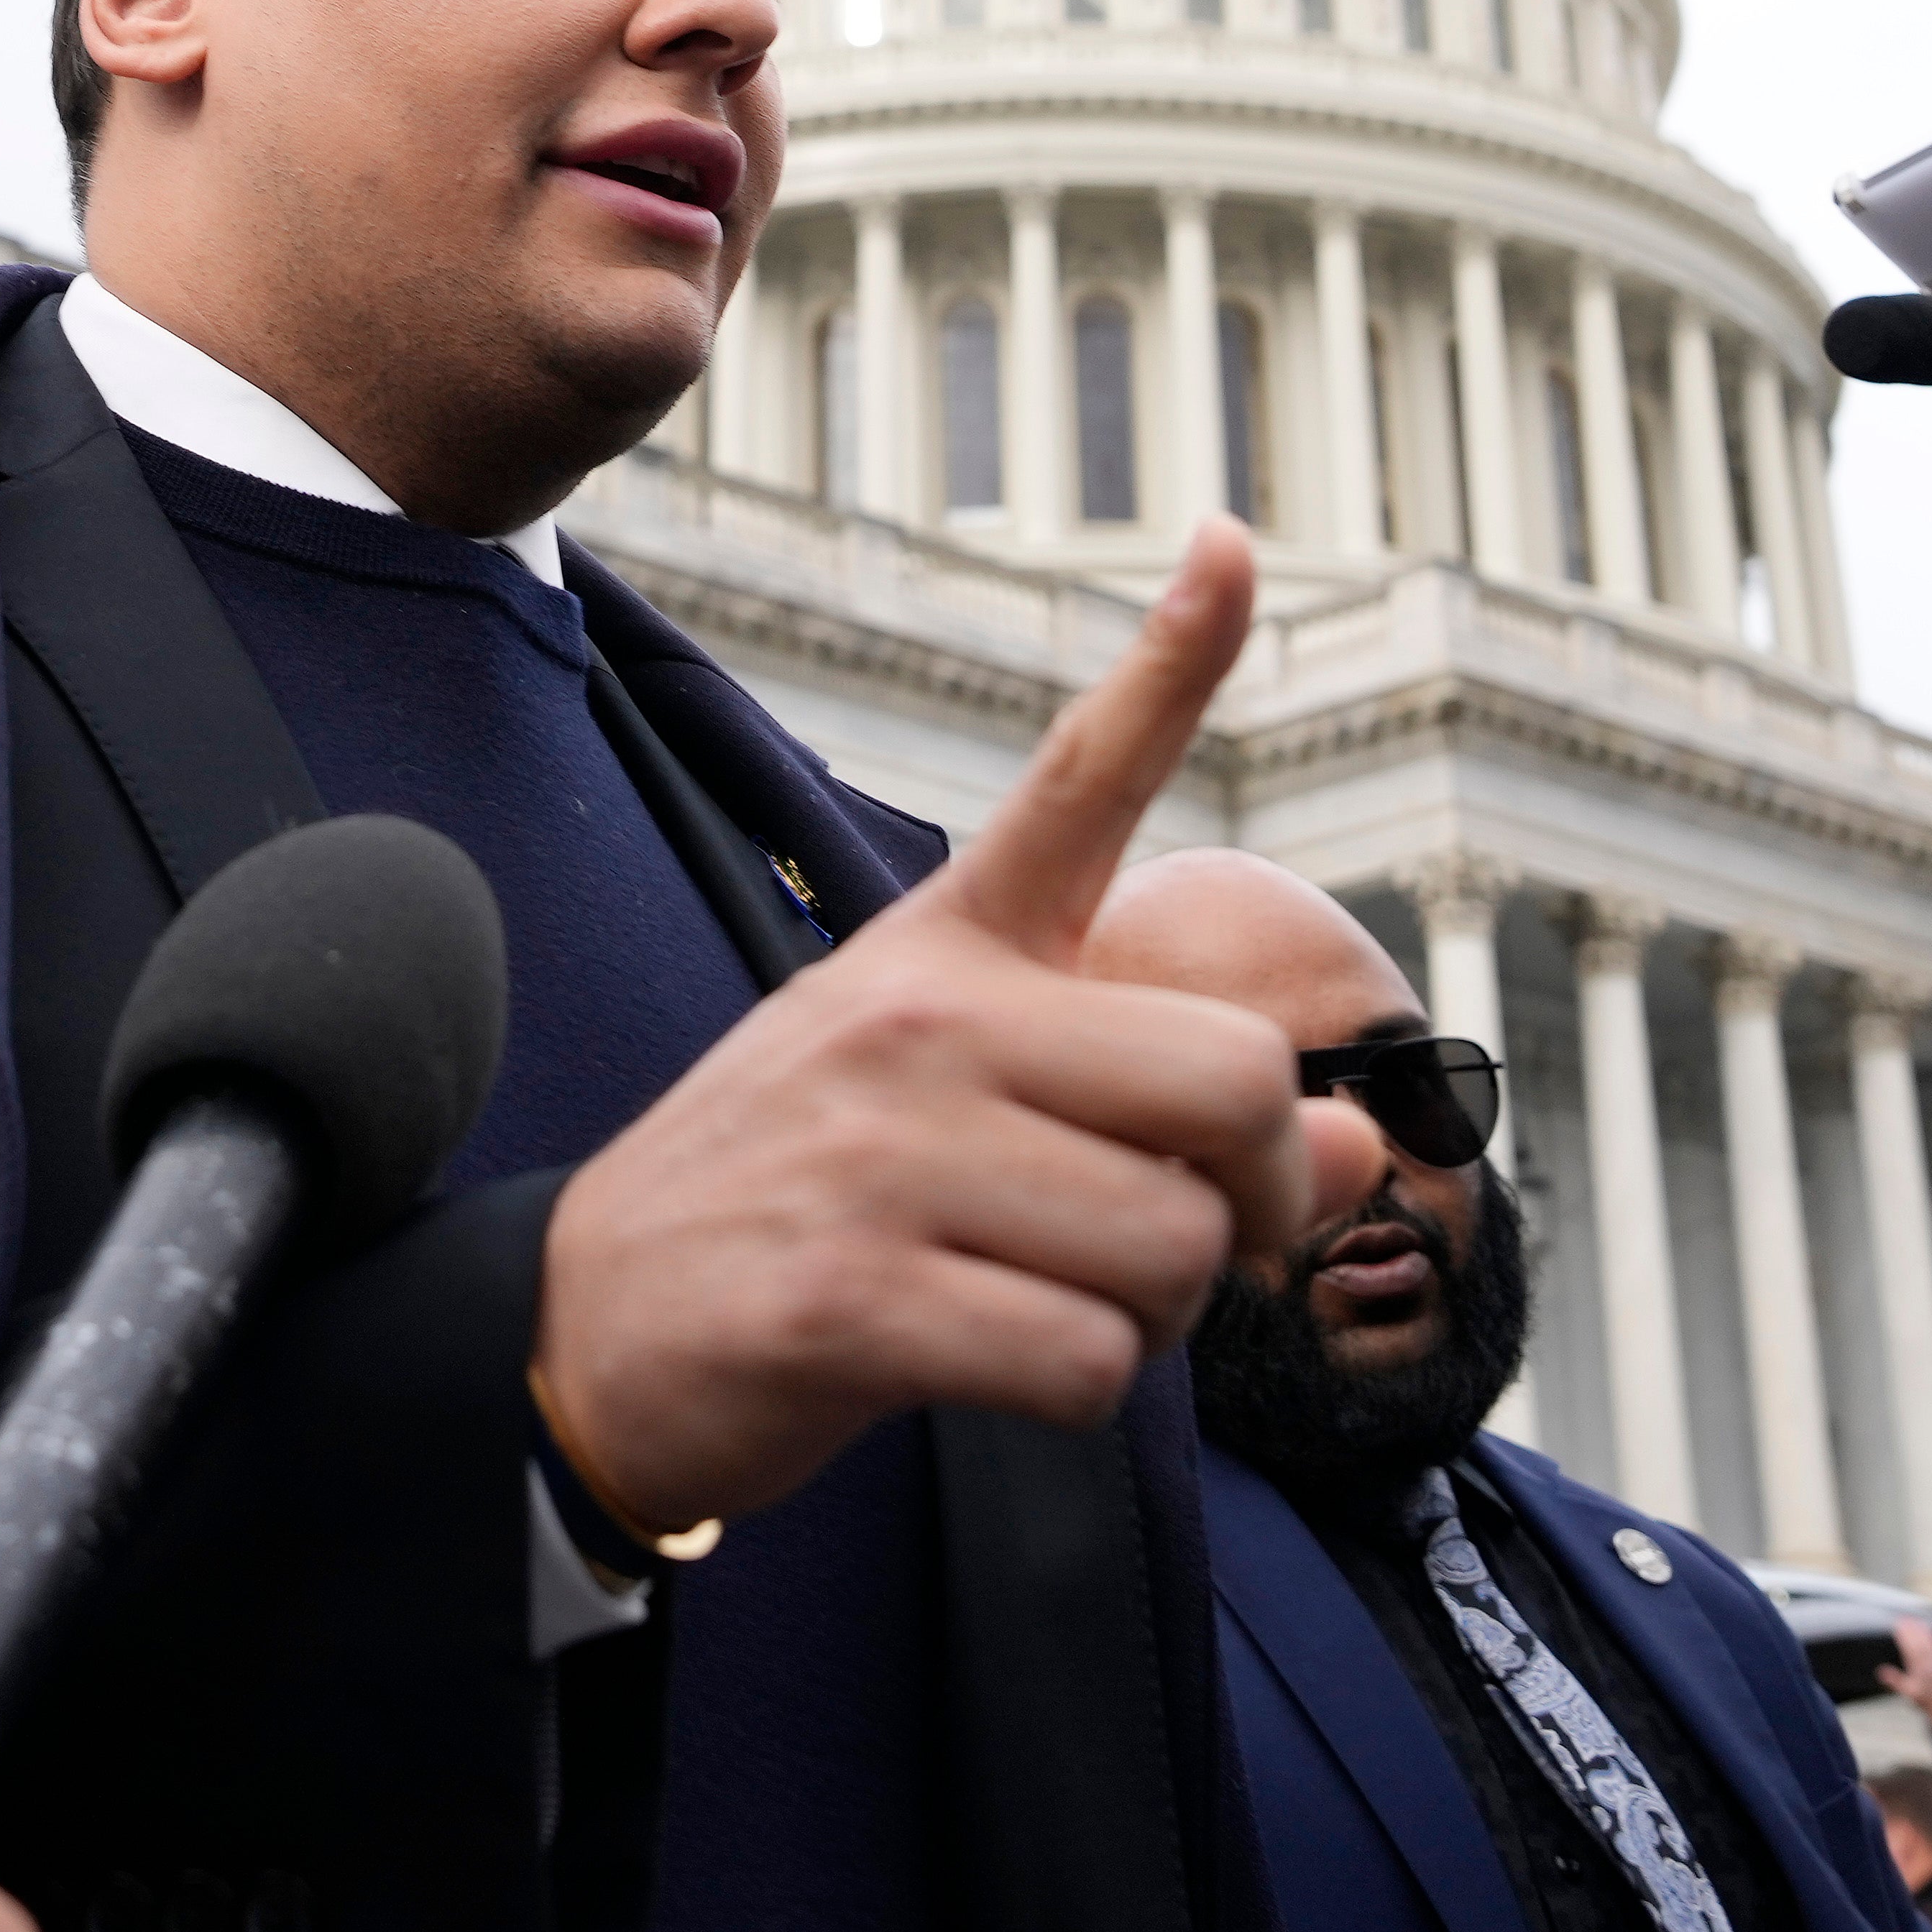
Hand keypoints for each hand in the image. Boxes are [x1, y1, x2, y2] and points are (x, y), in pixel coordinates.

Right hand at [535, 521, 1381, 1532]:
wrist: (587, 1325)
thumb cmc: (807, 1202)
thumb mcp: (960, 1113)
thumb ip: (1148, 1108)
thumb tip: (1345, 1144)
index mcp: (945, 952)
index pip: (1078, 784)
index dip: (1174, 664)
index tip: (1236, 542)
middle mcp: (917, 1023)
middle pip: (1234, 1083)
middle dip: (1260, 1197)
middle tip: (1200, 1237)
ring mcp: (878, 1157)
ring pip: (1175, 1247)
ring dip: (1157, 1315)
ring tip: (1046, 1297)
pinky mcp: (851, 1299)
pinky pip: (1087, 1363)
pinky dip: (1077, 1389)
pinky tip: (981, 1364)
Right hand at [1876, 1614, 1931, 1735]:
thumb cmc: (1924, 1701)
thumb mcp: (1908, 1694)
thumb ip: (1895, 1682)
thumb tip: (1880, 1671)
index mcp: (1922, 1671)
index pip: (1913, 1650)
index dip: (1905, 1637)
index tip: (1898, 1626)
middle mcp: (1931, 1664)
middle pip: (1920, 1642)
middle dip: (1911, 1630)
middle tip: (1901, 1619)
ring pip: (1929, 1642)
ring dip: (1920, 1629)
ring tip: (1911, 1619)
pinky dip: (1931, 1635)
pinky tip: (1927, 1628)